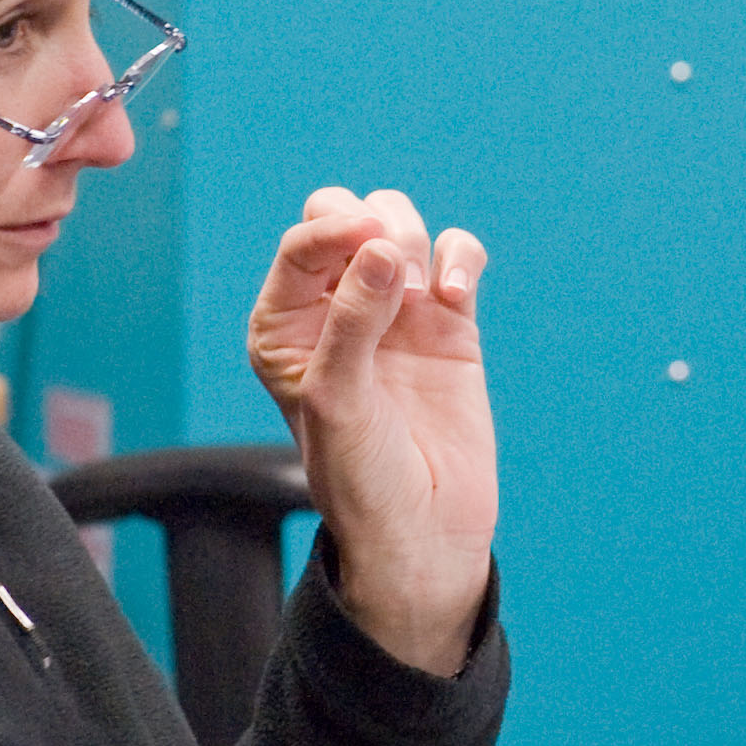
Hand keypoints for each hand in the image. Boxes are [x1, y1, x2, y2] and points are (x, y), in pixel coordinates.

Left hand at [246, 188, 494, 674]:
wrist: (424, 529)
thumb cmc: (360, 476)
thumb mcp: (338, 400)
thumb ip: (353, 320)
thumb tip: (380, 246)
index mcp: (284, 327)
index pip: (301, 246)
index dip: (333, 232)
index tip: (368, 243)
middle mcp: (335, 309)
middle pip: (346, 217)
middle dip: (372, 228)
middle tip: (394, 272)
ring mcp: (394, 311)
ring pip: (399, 225)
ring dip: (414, 241)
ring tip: (424, 297)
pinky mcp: (449, 322)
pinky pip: (454, 256)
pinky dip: (461, 259)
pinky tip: (458, 294)